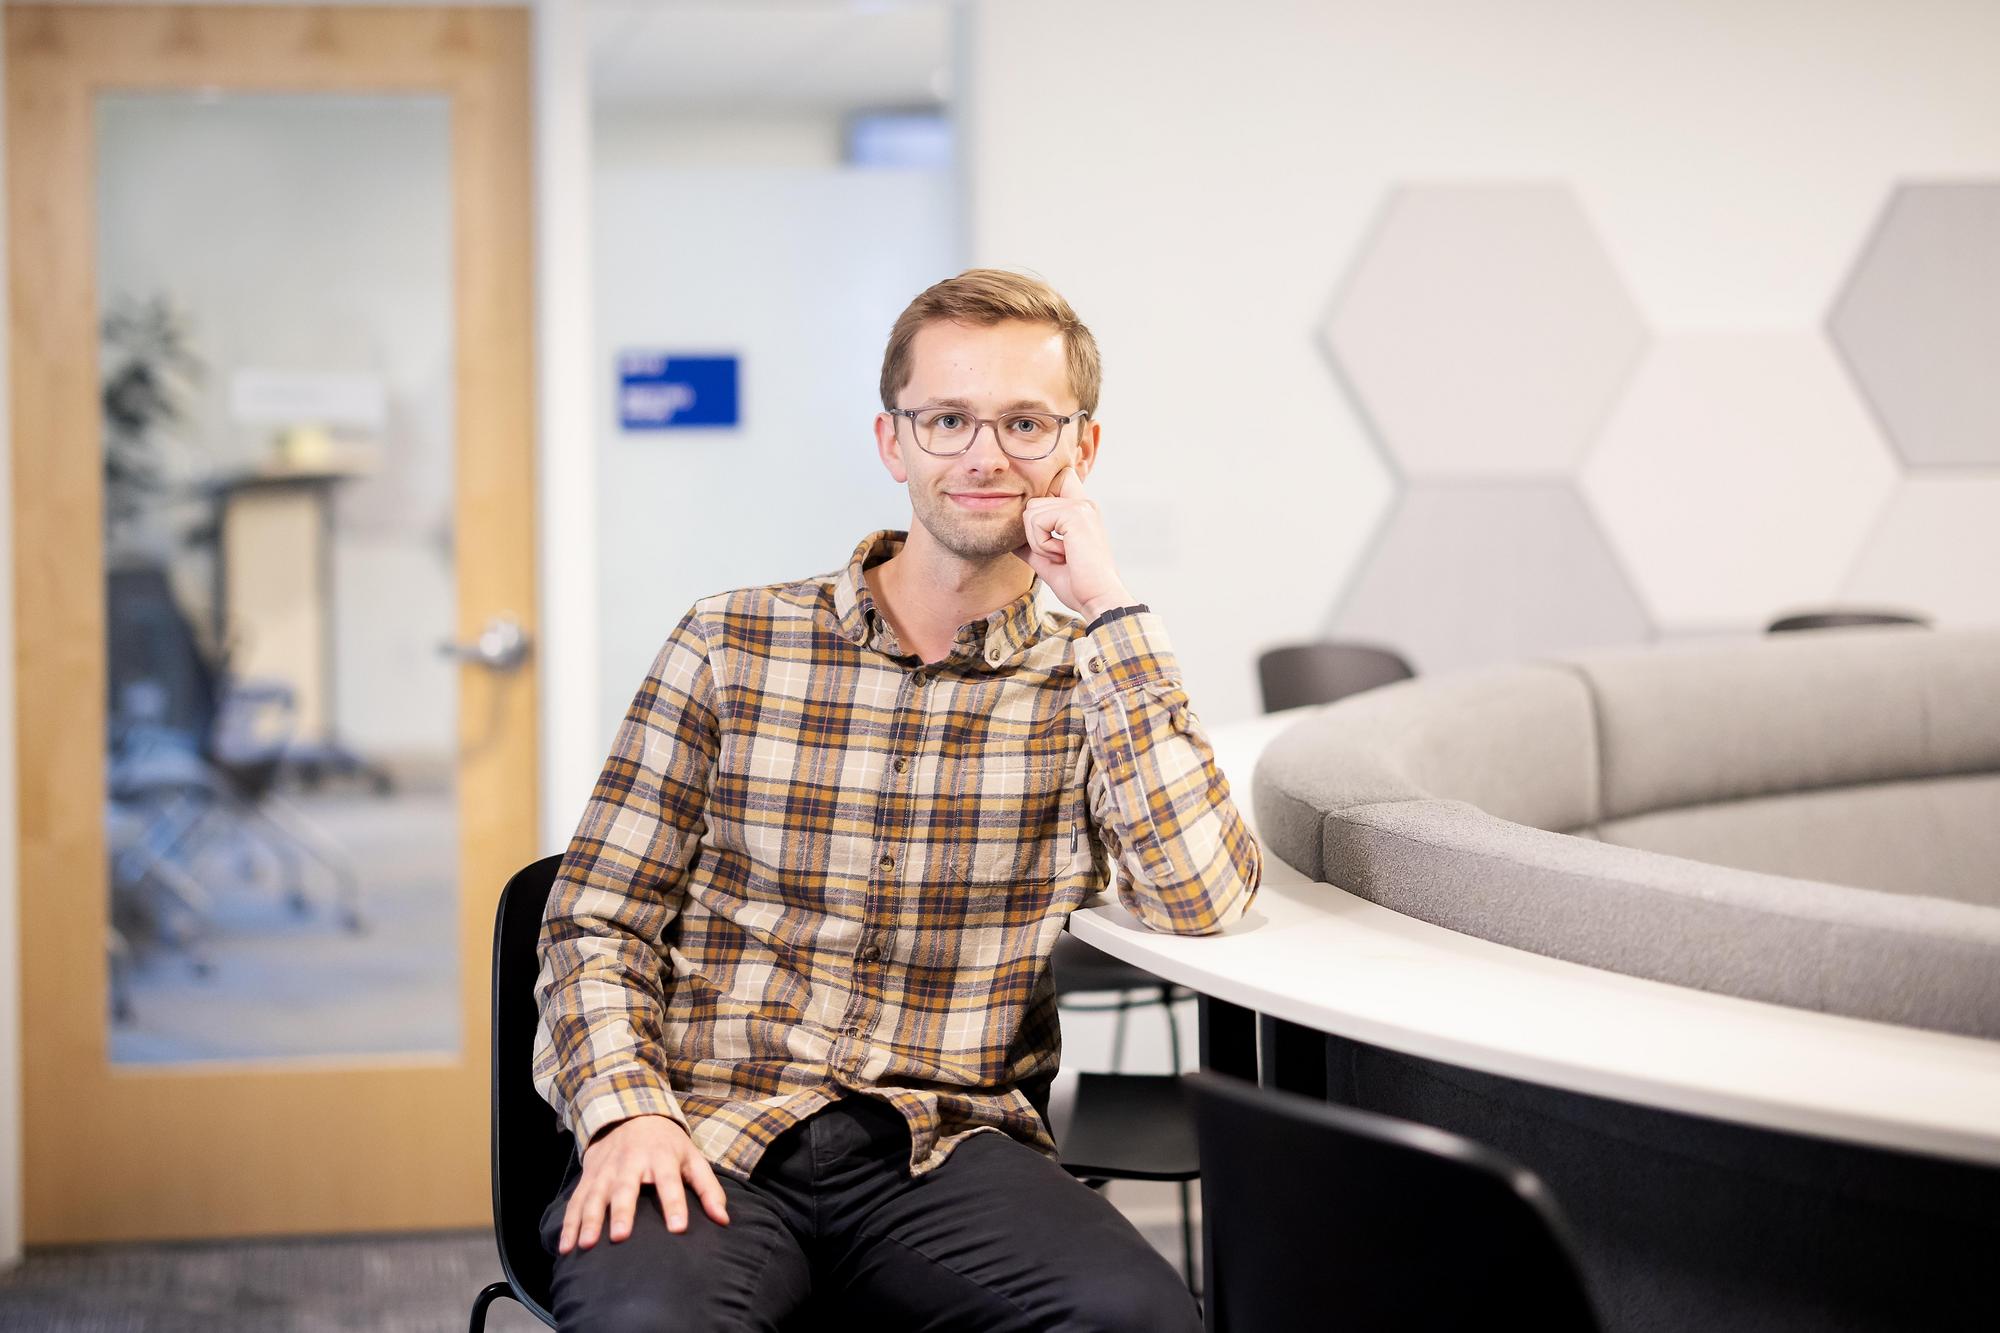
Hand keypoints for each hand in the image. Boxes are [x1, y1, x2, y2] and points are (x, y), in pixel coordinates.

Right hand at [558, 1113, 729, 1252]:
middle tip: (621, 1237)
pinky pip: (576, 1202)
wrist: (629, 1114)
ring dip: (589, 1220)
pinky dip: (569, 1224)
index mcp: (661, 1157)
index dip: (675, 1204)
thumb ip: (708, 1189)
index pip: (669, 1181)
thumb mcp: (692, 1158)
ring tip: (587, 1245)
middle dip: (622, 1212)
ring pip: (595, 1196)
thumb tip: (724, 1220)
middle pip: (626, 1188)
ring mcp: (606, 1171)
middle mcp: (630, 1163)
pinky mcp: (588, 1178)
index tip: (679, 1228)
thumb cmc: (667, 1144)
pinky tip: (566, 1247)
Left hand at [1013, 464, 1133, 619]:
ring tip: (1061, 555)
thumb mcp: (1048, 562)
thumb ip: (1031, 546)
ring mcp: (1081, 507)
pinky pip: (1036, 521)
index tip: (1049, 531)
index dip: (1042, 498)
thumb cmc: (1079, 585)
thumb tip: (1010, 541)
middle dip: (1033, 533)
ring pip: (1030, 511)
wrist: (1098, 599)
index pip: (1057, 478)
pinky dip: (1041, 544)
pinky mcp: (1075, 514)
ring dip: (1037, 541)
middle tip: (1057, 553)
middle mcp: (1083, 503)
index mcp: (1081, 511)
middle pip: (1032, 502)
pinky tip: (1062, 555)